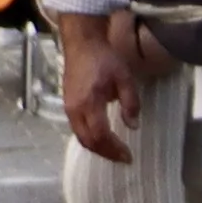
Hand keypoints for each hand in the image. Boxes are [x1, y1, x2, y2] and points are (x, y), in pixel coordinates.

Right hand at [58, 20, 143, 163]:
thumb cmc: (104, 59)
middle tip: (122, 158)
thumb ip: (130, 103)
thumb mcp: (125, 78)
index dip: (114, 148)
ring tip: (114, 152)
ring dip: (98, 148)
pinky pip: (78, 129)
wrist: (82, 44)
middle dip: (106, 153)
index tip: (128, 155)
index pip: (100, 135)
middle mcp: (75, 109)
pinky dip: (90, 139)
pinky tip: (103, 139)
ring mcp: (68, 108)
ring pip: (81, 137)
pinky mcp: (68, 105)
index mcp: (89, 103)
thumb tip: (133, 126)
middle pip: (88, 141)